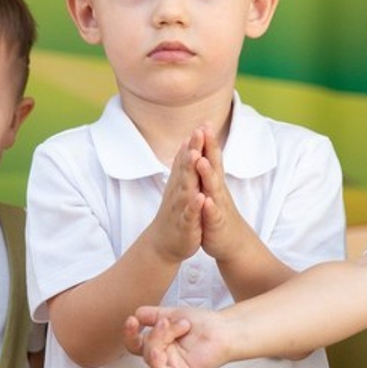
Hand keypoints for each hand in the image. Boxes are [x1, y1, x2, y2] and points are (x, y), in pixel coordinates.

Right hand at [124, 305, 231, 367]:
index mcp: (158, 346)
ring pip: (151, 356)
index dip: (129, 333)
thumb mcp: (171, 315)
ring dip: (162, 338)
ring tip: (182, 325)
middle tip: (167, 320)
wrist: (223, 328)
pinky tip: (160, 350)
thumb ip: (152, 315)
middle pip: (144, 348)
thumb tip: (135, 314)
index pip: (135, 343)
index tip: (132, 319)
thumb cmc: (201, 323)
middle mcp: (163, 358)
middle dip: (155, 332)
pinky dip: (156, 362)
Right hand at [146, 132, 205, 264]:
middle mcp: (179, 191)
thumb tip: (186, 142)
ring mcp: (180, 207)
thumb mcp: (180, 186)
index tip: (202, 124)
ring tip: (195, 156)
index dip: (194, 142)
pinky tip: (200, 198)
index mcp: (181, 182)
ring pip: (185, 188)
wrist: (164, 243)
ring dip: (190, 172)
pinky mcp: (185, 224)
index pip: (187, 159)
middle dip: (192, 150)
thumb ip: (183, 165)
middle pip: (186, 168)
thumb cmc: (176, 212)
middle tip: (198, 132)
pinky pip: (189, 214)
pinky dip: (194, 206)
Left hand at [194, 126, 251, 263]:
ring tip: (201, 160)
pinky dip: (209, 207)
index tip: (203, 121)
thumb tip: (205, 149)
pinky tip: (206, 200)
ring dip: (208, 174)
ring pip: (213, 188)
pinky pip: (212, 214)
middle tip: (205, 129)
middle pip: (214, 165)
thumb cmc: (217, 212)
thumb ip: (209, 170)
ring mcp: (218, 206)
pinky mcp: (216, 223)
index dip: (208, 140)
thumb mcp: (212, 189)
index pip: (211, 157)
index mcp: (214, 181)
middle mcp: (218, 190)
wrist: (231, 241)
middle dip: (210, 148)